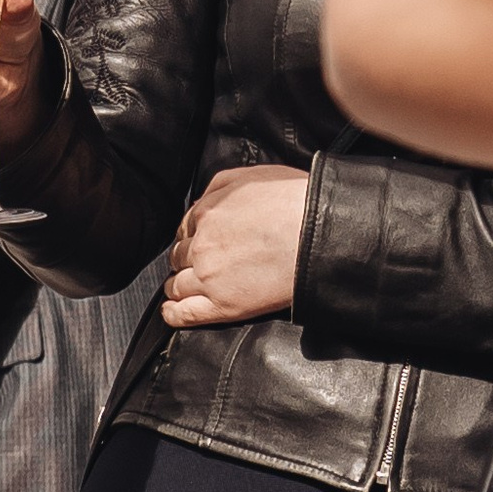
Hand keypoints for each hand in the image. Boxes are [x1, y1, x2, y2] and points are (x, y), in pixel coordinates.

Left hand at [161, 163, 310, 326]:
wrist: (320, 233)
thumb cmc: (295, 202)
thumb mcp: (252, 176)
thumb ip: (219, 186)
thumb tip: (203, 200)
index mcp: (207, 213)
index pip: (186, 228)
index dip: (193, 236)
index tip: (200, 242)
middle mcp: (202, 245)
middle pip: (180, 256)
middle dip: (187, 260)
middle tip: (200, 264)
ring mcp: (209, 277)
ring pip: (177, 285)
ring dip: (179, 285)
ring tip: (184, 288)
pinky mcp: (223, 305)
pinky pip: (185, 314)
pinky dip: (173, 314)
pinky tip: (172, 312)